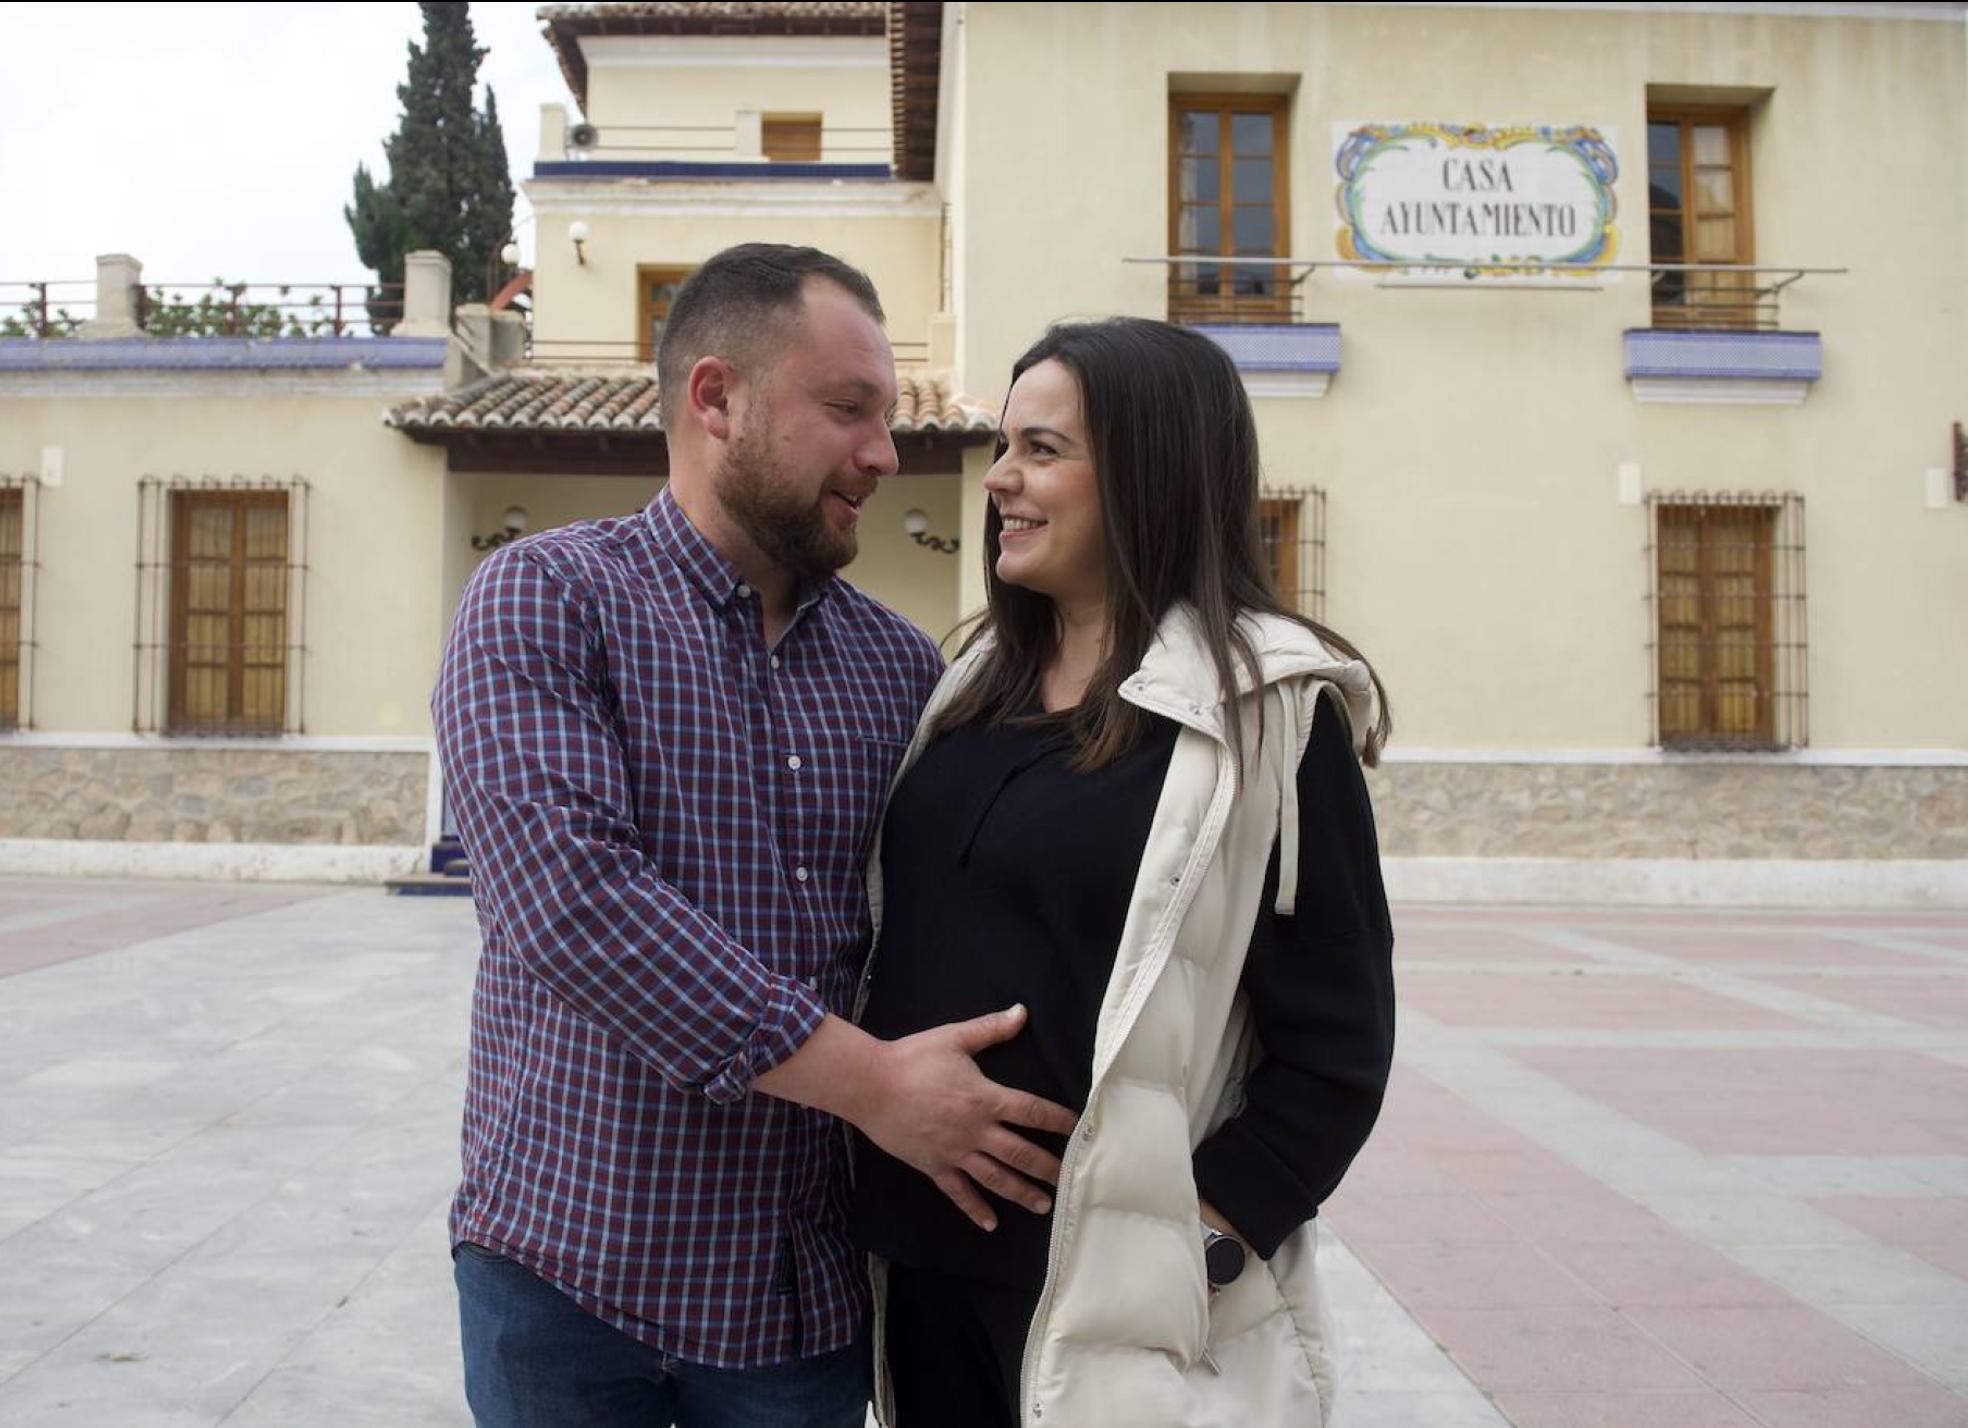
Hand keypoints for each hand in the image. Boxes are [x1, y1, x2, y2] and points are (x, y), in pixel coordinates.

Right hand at [858, 1004, 1078, 1231]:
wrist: (870, 1085)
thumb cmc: (912, 1058)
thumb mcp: (954, 1038)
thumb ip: (991, 1028)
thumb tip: (1023, 1012)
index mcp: (985, 1098)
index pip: (1032, 1111)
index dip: (1057, 1120)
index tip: (1077, 1128)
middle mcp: (976, 1131)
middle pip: (1020, 1153)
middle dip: (1047, 1166)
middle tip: (1069, 1179)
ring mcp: (955, 1152)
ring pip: (996, 1178)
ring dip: (1021, 1193)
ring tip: (1043, 1204)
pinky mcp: (934, 1166)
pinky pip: (959, 1192)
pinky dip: (975, 1209)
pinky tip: (991, 1224)